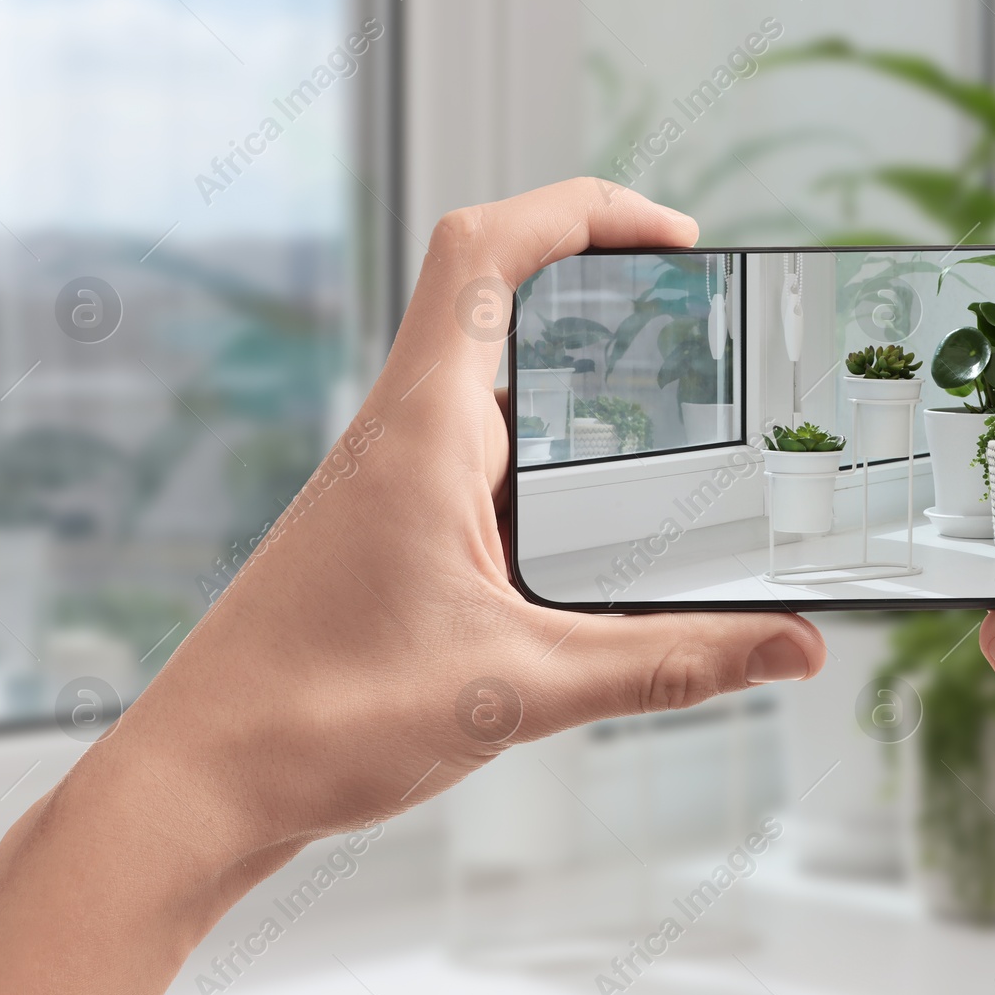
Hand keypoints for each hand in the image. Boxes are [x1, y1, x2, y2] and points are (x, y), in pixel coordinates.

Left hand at [0, 179, 823, 994]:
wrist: (201, 781)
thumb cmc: (319, 719)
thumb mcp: (524, 686)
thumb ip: (672, 664)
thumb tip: (793, 650)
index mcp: (424, 432)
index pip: (490, 251)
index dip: (588, 213)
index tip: (678, 241)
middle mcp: (402, 434)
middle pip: (500, 299)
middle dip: (605, 297)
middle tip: (701, 331)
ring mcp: (391, 478)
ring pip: (494, 385)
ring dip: (576, 386)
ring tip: (674, 424)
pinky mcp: (389, 527)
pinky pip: (480, 456)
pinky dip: (548, 462)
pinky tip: (597, 526)